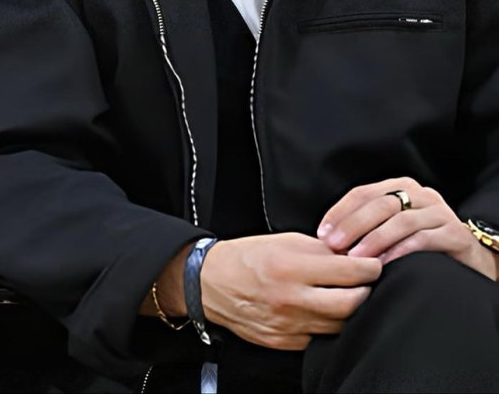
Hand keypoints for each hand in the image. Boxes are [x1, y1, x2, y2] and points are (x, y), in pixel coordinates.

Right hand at [200, 232, 380, 349]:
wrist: (209, 283)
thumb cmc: (246, 258)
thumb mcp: (282, 241)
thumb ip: (320, 251)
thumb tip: (352, 258)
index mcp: (288, 268)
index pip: (348, 273)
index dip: (369, 268)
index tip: (374, 264)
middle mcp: (289, 299)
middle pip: (351, 305)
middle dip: (367, 292)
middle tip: (367, 283)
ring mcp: (287, 325)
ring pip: (338, 325)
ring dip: (349, 310)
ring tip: (348, 296)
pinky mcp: (284, 342)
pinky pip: (319, 337)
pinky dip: (327, 324)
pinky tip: (324, 311)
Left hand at [317, 178, 496, 278]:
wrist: (469, 260)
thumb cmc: (422, 245)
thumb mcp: (393, 228)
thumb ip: (367, 226)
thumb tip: (329, 237)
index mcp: (400, 188)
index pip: (363, 194)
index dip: (340, 213)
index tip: (322, 233)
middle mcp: (421, 194)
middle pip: (380, 204)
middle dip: (352, 225)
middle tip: (334, 245)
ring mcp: (440, 213)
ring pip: (401, 221)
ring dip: (374, 240)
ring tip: (356, 258)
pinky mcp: (456, 234)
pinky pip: (423, 240)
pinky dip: (400, 251)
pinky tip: (384, 264)